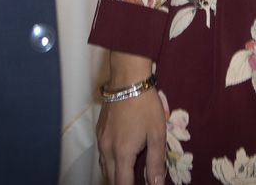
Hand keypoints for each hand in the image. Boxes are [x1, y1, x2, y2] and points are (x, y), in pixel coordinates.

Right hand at [97, 54, 165, 184]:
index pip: (122, 184)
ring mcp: (100, 140)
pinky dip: (111, 163)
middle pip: (111, 179)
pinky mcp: (99, 131)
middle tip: (135, 181)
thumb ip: (156, 162)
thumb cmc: (145, 106)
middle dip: (122, 184)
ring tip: (128, 175)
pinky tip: (121, 159)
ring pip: (104, 167)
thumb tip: (156, 184)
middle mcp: (107, 150)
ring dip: (115, 175)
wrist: (127, 80)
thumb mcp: (157, 134)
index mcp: (122, 153)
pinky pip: (102, 155)